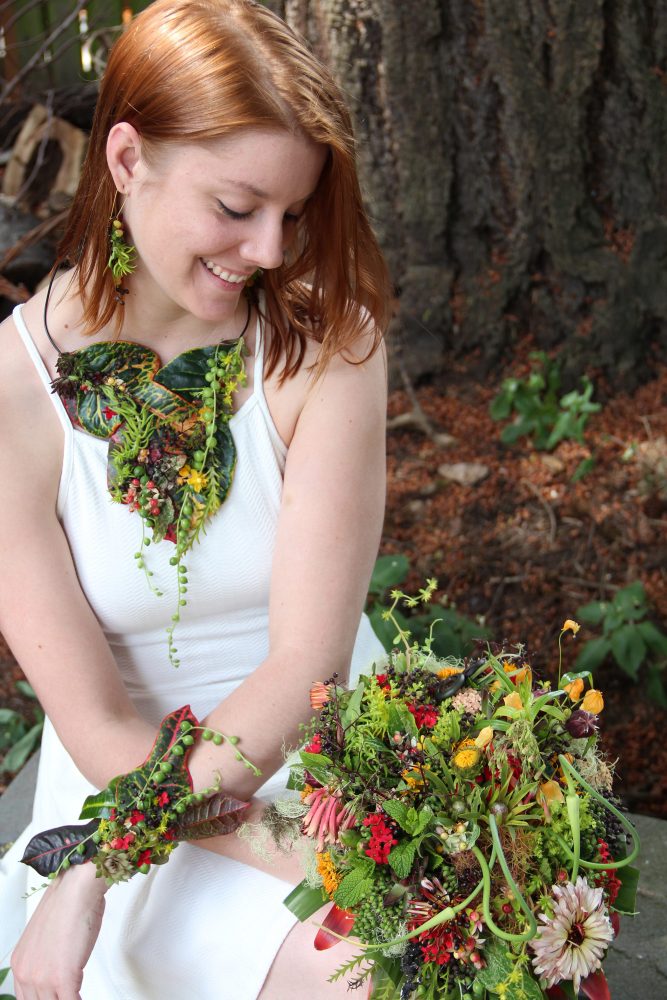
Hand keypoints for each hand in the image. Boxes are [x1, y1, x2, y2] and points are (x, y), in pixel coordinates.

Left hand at [11, 862, 106, 999]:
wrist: (76, 890)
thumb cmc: (68, 905)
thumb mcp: (46, 938)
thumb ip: (46, 960)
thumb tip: (58, 969)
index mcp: (20, 964)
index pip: (26, 998)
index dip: (44, 999)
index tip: (56, 996)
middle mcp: (26, 973)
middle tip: (68, 995)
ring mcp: (43, 978)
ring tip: (77, 996)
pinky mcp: (63, 978)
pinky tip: (84, 998)